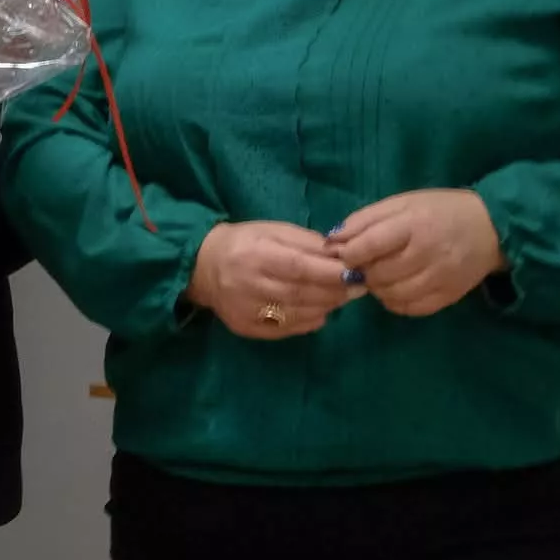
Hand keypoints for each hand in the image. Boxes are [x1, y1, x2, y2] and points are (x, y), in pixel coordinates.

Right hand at [186, 220, 362, 338]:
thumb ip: (306, 242)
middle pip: (301, 293)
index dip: (330, 272)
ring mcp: (247, 311)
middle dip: (335, 291)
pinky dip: (309, 321)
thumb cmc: (244, 242)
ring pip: (298, 314)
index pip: (299, 267)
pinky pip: (287, 329)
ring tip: (341, 296)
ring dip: (326, 306)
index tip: (356, 272)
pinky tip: (319, 310)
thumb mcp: (273, 230)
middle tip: (357, 286)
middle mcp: (249, 285)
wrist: (201, 265)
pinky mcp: (246, 328)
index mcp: (255, 254)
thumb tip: (341, 256)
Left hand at [328, 190, 503, 317]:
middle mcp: (428, 253)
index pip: (369, 245)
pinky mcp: (449, 296)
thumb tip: (333, 240)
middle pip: (378, 274)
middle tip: (362, 265)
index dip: (349, 253)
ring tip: (379, 275)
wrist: (491, 228)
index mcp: (414, 224)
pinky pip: (411, 308)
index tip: (343, 254)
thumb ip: (366, 220)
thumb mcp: (402, 203)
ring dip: (377, 288)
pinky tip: (395, 288)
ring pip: (392, 294)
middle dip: (362, 271)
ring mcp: (441, 278)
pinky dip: (395, 302)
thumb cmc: (439, 210)